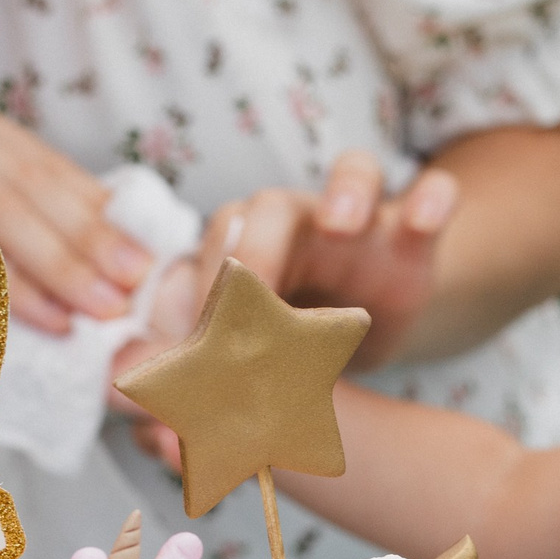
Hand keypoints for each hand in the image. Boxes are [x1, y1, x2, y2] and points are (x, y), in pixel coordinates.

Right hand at [0, 83, 151, 333]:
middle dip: (84, 246)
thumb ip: (4, 220)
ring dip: (56, 271)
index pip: (31, 161)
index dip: (92, 212)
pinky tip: (47, 317)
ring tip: (95, 312)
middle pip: (19, 187)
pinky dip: (6, 289)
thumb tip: (104, 247)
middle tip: (127, 294)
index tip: (139, 257)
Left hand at [195, 148, 458, 368]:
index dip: (199, 290)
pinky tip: (427, 215)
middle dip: (258, 249)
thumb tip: (127, 382)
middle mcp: (297, 226)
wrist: (361, 344)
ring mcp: (360, 226)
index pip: (212, 251)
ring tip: (343, 224)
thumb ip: (189, 364)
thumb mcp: (243, 363)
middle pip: (271, 207)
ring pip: (354, 175)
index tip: (191, 347)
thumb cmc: (287, 347)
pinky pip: (431, 198)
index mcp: (244, 251)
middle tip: (247, 301)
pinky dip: (432, 199)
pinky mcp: (414, 239)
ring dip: (347, 192)